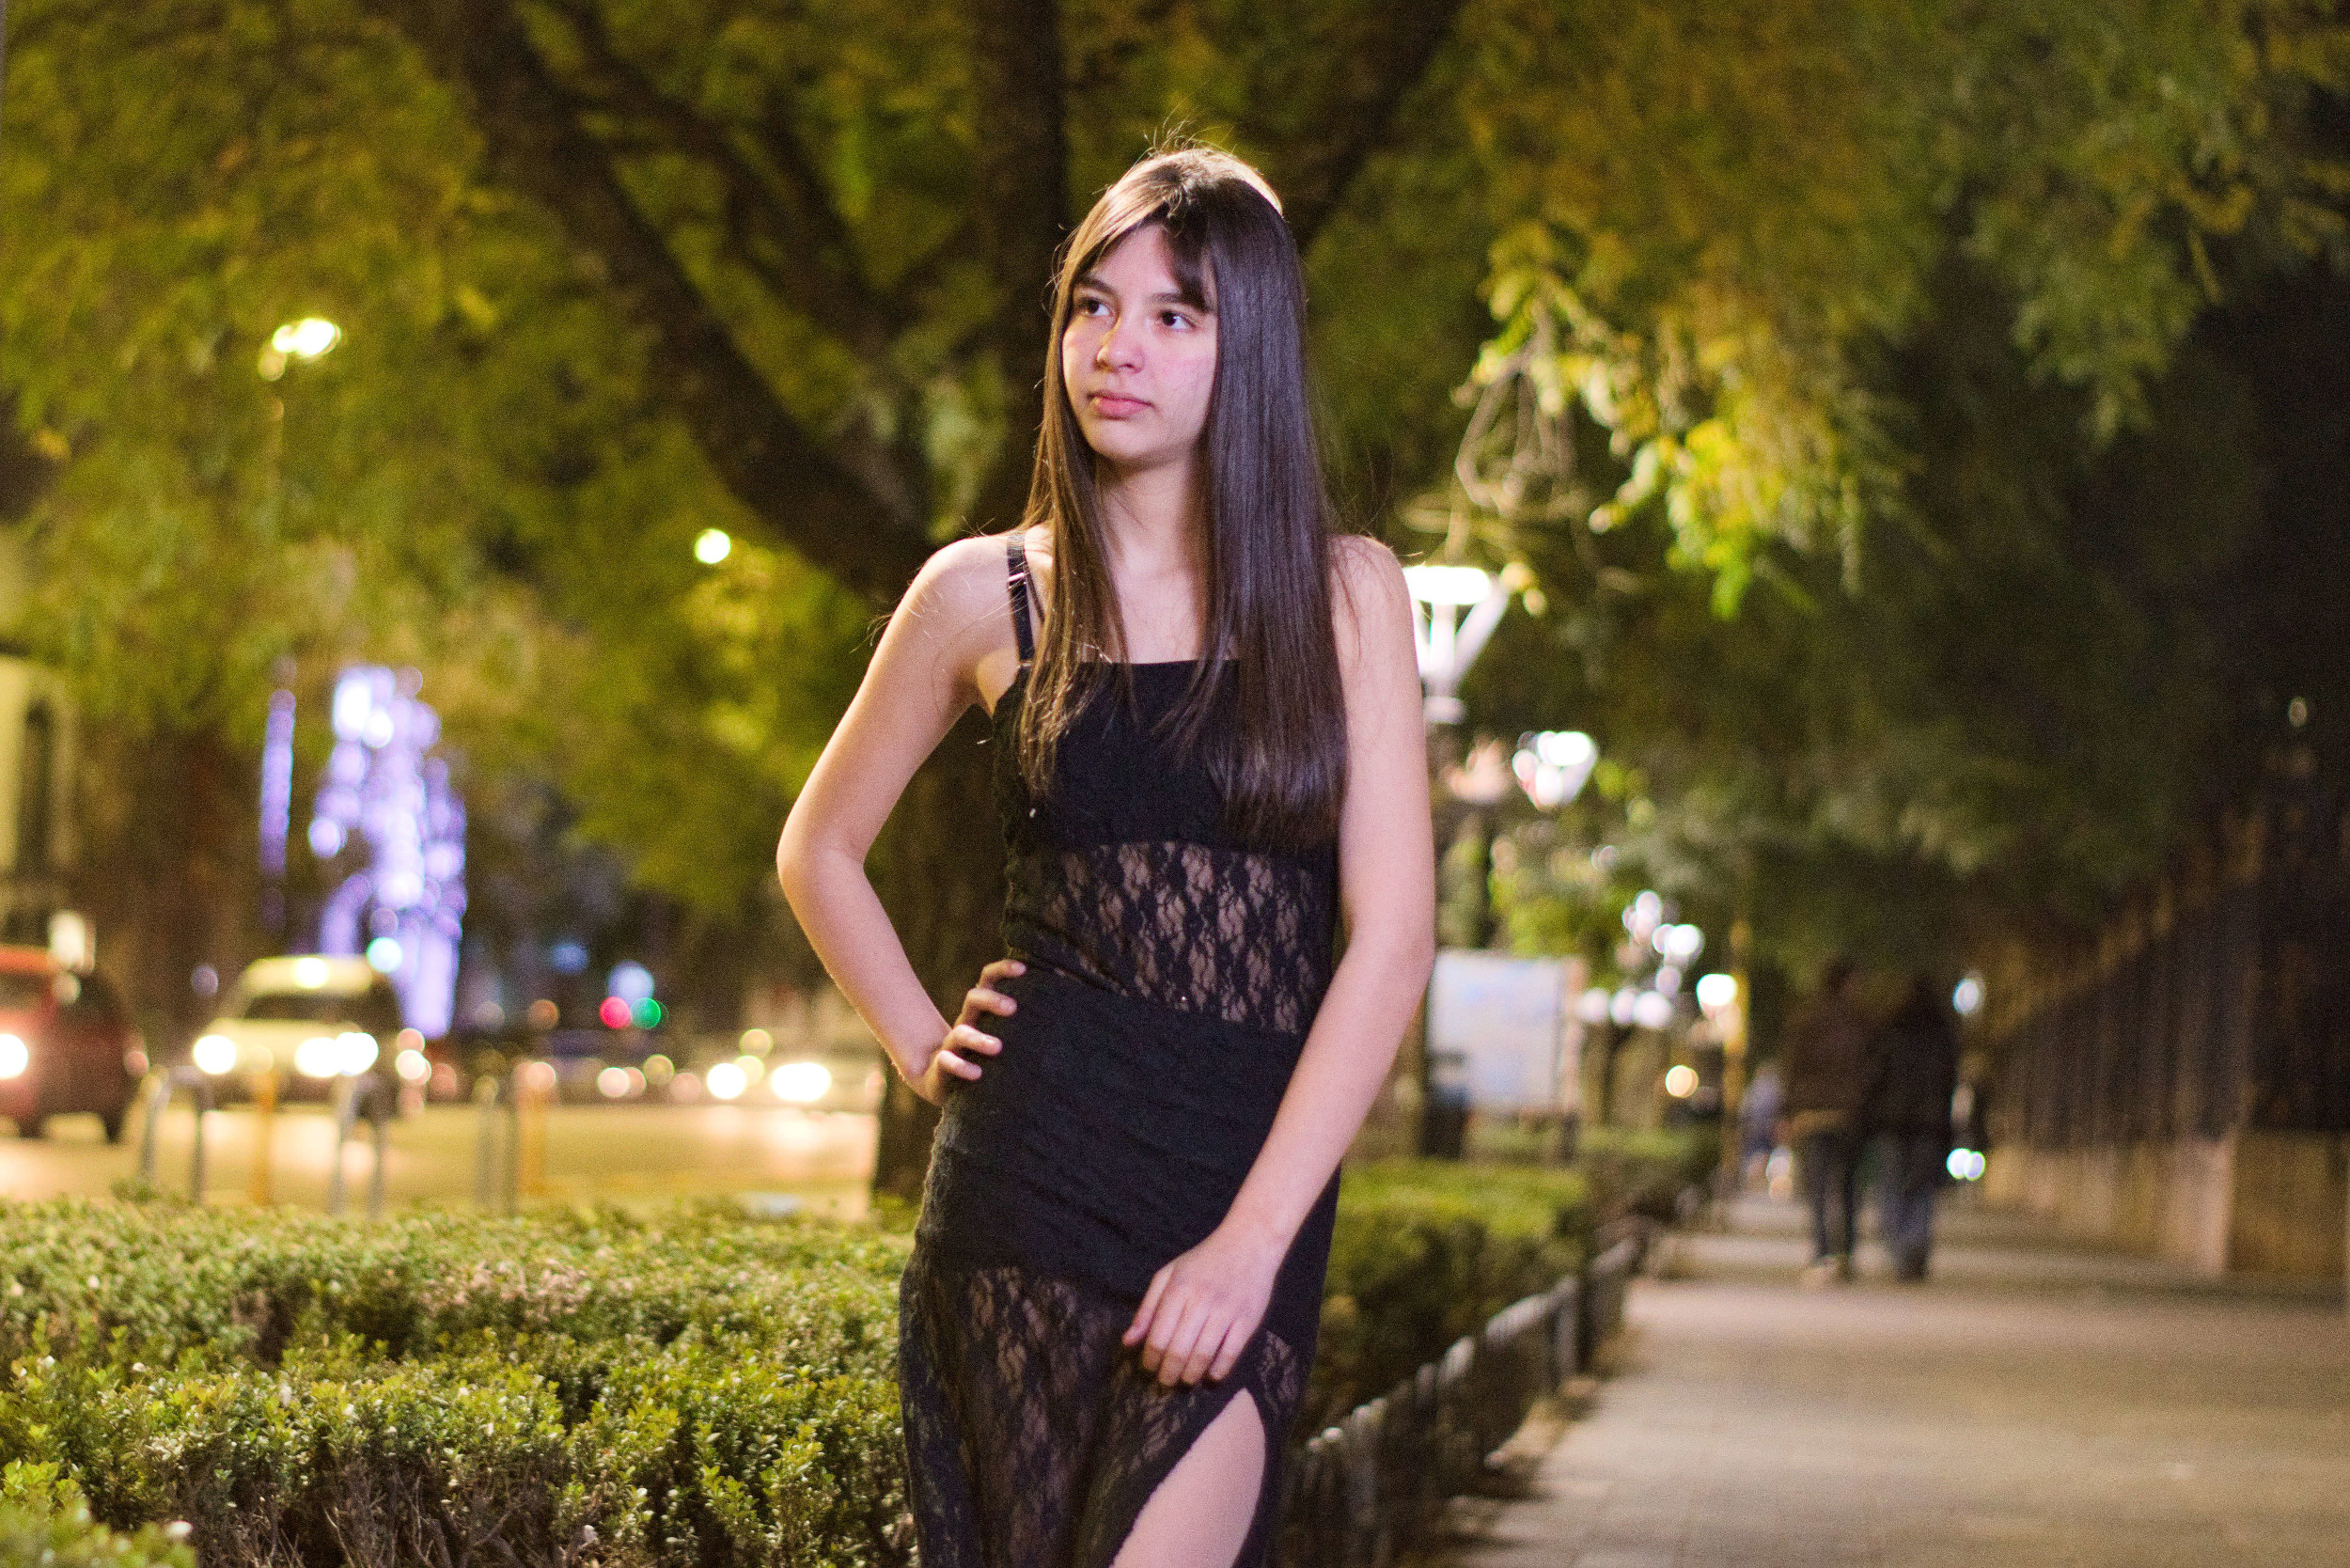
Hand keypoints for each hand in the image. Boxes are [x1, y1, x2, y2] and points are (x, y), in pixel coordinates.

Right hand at [910, 958, 1024, 1104]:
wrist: (943, 1079)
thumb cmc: (986, 1054)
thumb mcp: (1004, 1034)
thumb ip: (1024, 1024)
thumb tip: (1066, 1015)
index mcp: (982, 1010)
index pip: (988, 980)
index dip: (1003, 969)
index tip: (1023, 969)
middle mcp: (967, 1021)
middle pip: (973, 998)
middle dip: (992, 1000)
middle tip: (1012, 1008)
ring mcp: (952, 1043)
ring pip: (960, 1032)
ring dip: (978, 1038)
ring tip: (997, 1047)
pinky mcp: (943, 1066)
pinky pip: (947, 1061)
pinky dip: (961, 1067)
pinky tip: (977, 1073)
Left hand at [1123, 1223, 1285, 1385]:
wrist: (1249, 1243)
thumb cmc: (1204, 1260)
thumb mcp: (1170, 1274)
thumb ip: (1148, 1308)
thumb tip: (1128, 1342)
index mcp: (1178, 1288)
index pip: (1157, 1336)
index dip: (1150, 1359)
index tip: (1148, 1368)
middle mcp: (1201, 1301)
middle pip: (1179, 1351)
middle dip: (1168, 1374)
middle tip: (1165, 1382)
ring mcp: (1226, 1311)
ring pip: (1203, 1356)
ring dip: (1190, 1376)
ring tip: (1184, 1380)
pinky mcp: (1248, 1319)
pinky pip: (1231, 1354)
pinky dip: (1218, 1370)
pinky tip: (1210, 1375)